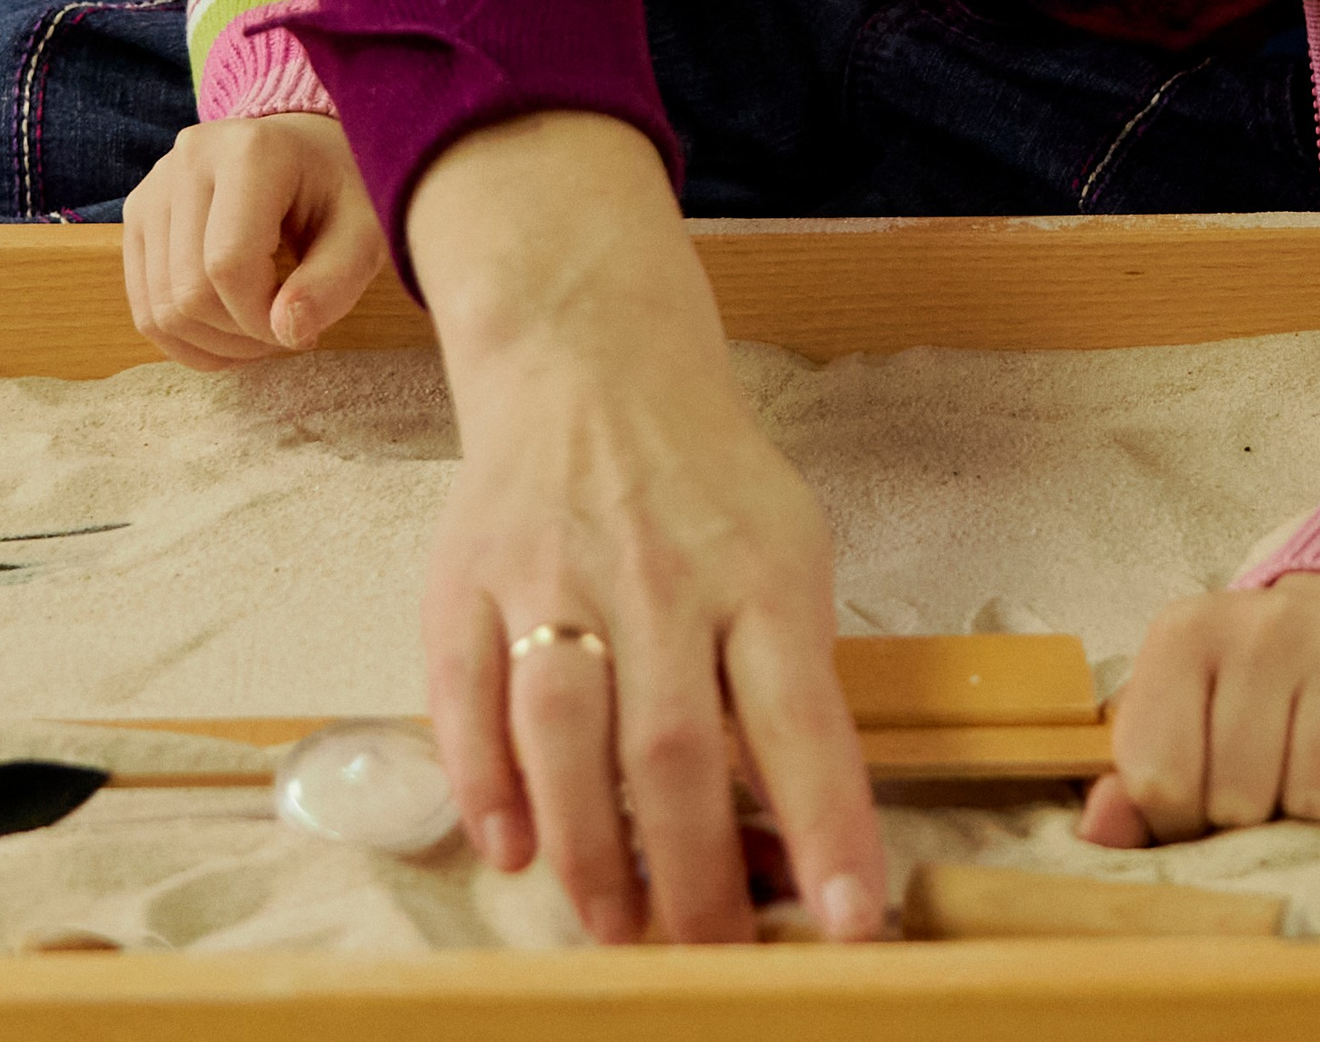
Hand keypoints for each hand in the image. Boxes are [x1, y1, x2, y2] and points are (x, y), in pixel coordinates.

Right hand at [122, 111, 385, 367]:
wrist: (307, 153)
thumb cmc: (340, 190)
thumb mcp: (365, 232)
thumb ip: (335, 282)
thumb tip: (285, 331)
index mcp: (250, 150)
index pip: (228, 264)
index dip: (260, 318)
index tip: (300, 327)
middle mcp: (190, 158)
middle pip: (188, 292)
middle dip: (238, 334)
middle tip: (283, 330)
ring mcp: (155, 186)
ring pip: (159, 308)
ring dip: (212, 343)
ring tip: (259, 330)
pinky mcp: (138, 215)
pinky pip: (143, 304)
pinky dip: (184, 337)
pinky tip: (226, 330)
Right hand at [408, 111, 883, 949]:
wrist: (591, 360)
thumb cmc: (705, 486)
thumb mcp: (784, 550)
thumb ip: (788, 678)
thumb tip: (805, 836)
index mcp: (757, 568)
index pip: (800, 714)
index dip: (826, 824)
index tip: (852, 922)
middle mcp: (657, 570)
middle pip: (673, 745)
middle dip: (693, 876)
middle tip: (709, 960)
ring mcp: (555, 571)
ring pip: (566, 729)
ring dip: (589, 849)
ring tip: (616, 927)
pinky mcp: (469, 575)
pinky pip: (468, 694)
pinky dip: (484, 782)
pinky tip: (511, 847)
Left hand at [1080, 572, 1319, 842]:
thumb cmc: (1241, 685)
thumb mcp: (1175, 711)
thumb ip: (1131, 779)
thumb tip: (1095, 834)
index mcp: (1184, 634)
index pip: (1160, 778)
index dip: (1176, 817)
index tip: (1195, 799)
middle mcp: (1260, 626)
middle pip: (1239, 799)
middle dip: (1246, 817)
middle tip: (1258, 784)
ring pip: (1312, 800)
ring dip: (1308, 811)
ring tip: (1302, 768)